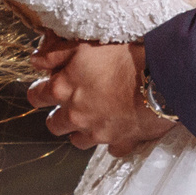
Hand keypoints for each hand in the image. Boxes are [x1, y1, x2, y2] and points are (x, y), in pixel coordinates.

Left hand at [25, 38, 172, 154]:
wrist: (160, 79)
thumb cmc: (122, 57)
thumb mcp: (83, 46)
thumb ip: (54, 54)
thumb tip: (35, 60)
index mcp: (63, 91)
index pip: (36, 97)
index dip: (39, 92)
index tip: (45, 87)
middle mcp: (76, 116)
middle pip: (54, 125)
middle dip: (58, 115)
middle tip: (70, 103)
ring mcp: (98, 133)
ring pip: (78, 141)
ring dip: (81, 130)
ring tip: (93, 116)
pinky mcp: (121, 142)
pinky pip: (112, 149)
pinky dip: (112, 141)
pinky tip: (118, 128)